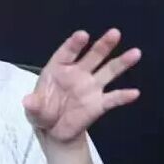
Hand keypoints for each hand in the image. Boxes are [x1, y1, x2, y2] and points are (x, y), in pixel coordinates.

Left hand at [23, 28, 140, 145]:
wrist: (54, 131)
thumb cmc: (42, 112)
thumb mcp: (33, 110)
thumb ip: (33, 105)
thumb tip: (28, 101)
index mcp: (58, 68)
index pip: (67, 52)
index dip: (74, 44)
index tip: (83, 35)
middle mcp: (77, 73)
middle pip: (93, 56)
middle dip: (103, 45)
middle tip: (114, 33)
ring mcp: (90, 87)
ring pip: (108, 71)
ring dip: (121, 62)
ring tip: (135, 53)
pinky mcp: (99, 103)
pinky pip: (113, 98)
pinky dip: (123, 96)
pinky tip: (134, 93)